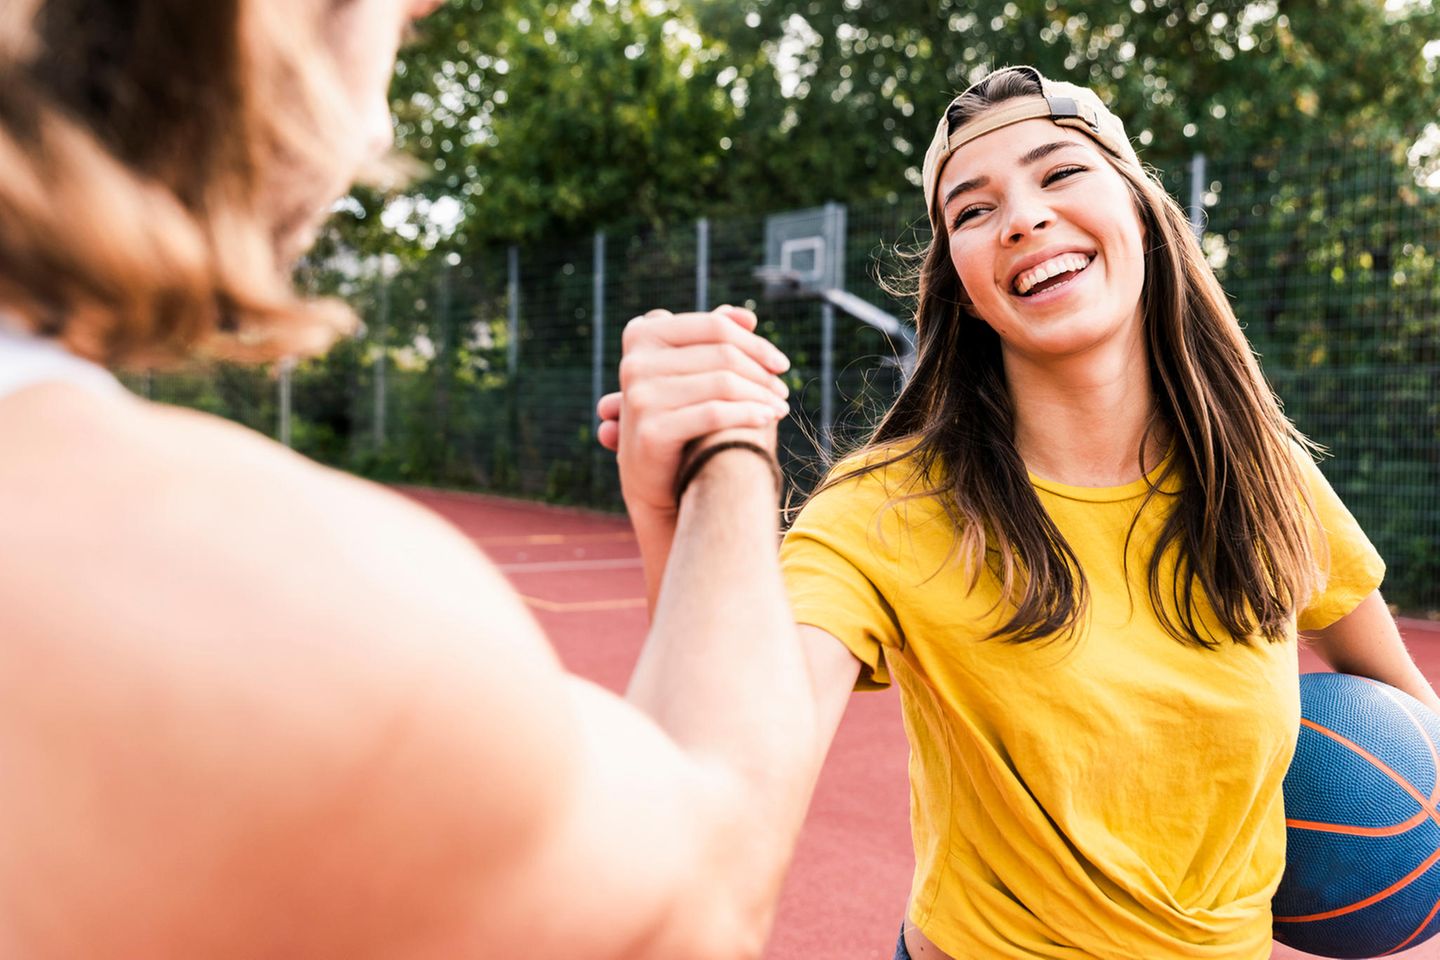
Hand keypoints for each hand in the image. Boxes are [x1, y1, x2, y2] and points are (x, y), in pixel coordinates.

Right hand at [597, 306, 790, 522]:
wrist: (650, 478)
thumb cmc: (675, 416)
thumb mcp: (688, 372)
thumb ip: (711, 339)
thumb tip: (747, 315)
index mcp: (641, 335)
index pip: (713, 327)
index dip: (754, 343)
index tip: (781, 364)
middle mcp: (635, 361)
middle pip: (721, 355)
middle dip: (761, 373)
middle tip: (781, 391)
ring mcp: (640, 395)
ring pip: (723, 383)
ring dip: (761, 395)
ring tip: (779, 407)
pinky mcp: (652, 429)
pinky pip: (715, 414)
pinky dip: (748, 414)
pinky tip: (768, 419)